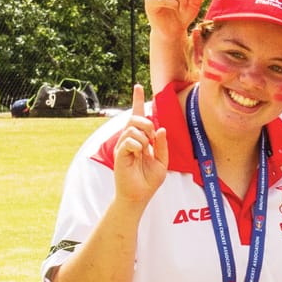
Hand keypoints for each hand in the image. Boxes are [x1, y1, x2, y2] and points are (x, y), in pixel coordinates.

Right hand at [111, 85, 169, 206]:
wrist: (139, 195)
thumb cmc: (149, 180)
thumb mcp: (162, 162)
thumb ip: (162, 145)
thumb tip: (161, 129)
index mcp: (140, 139)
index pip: (137, 116)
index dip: (138, 101)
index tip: (139, 87)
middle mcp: (129, 140)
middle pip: (136, 118)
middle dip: (147, 124)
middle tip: (152, 139)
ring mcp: (123, 145)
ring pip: (133, 129)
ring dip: (144, 138)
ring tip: (144, 151)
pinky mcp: (119, 153)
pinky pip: (129, 141)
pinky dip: (138, 146)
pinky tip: (138, 154)